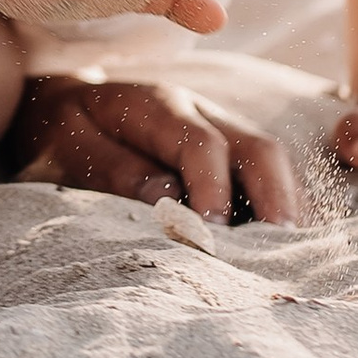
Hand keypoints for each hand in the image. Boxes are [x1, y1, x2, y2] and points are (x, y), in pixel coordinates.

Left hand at [4, 73, 308, 222]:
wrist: (60, 102)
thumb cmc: (62, 131)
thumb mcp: (70, 146)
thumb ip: (116, 169)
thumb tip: (168, 199)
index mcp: (159, 106)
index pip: (202, 145)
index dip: (214, 192)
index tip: (216, 237)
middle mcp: (201, 112)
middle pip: (257, 148)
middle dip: (277, 198)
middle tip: (284, 251)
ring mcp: (219, 129)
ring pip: (271, 161)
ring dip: (288, 205)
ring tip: (298, 255)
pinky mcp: (226, 151)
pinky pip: (265, 174)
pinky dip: (282, 205)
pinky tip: (289, 243)